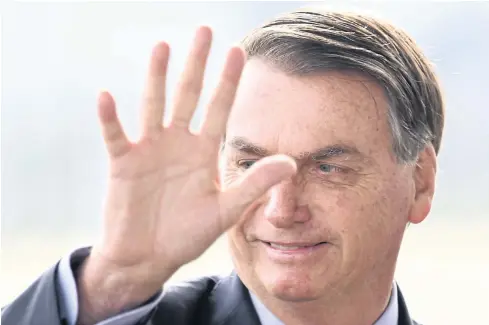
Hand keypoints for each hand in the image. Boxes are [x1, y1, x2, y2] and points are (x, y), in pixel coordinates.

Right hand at [77, 26, 295, 323]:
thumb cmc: (186, 234)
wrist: (148, 257)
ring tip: (162, 46)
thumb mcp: (225, 210)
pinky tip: (107, 96)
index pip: (219, 109)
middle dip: (197, 64)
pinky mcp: (123, 162)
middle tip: (204, 30)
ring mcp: (148, 150)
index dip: (228, 81)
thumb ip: (254, 185)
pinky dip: (110, 118)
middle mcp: (177, 143)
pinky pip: (115, 135)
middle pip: (188, 95)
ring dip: (157, 77)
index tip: (239, 50)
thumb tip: (292, 162)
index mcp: (202, 152)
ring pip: (153, 105)